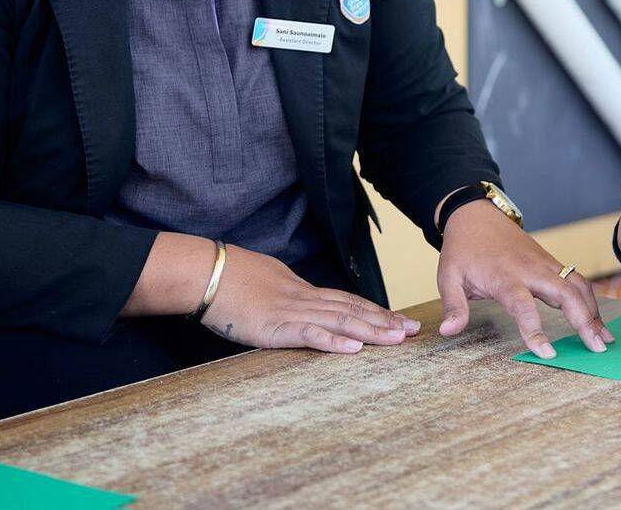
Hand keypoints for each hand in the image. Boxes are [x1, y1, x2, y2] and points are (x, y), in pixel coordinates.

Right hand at [201, 246, 419, 353]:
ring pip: (340, 321)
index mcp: (302, 291)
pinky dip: (334, 342)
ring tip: (397, 339)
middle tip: (413, 331)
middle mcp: (304, 300)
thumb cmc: (231, 278)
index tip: (399, 318)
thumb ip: (287, 295)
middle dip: (385, 321)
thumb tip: (298, 304)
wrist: (207, 272)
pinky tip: (355, 349)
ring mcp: (292, 313)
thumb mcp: (267, 284)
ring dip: (371, 331)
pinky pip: (310, 335)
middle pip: (353, 310)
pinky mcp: (275, 327)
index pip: (347, 301)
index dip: (375, 310)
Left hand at [436, 200, 612, 359]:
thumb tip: (449, 331)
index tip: (548, 353)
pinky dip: (589, 300)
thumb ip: (453, 305)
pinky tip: (595, 320)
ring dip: (593, 310)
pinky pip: (576, 280)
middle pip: (564, 293)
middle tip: (597, 348)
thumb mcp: (448, 276)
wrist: (476, 216)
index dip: (535, 330)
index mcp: (504, 276)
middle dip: (583, 320)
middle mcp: (530, 269)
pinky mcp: (550, 262)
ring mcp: (544, 264)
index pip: (523, 306)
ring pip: (577, 285)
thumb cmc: (463, 249)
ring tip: (604, 338)